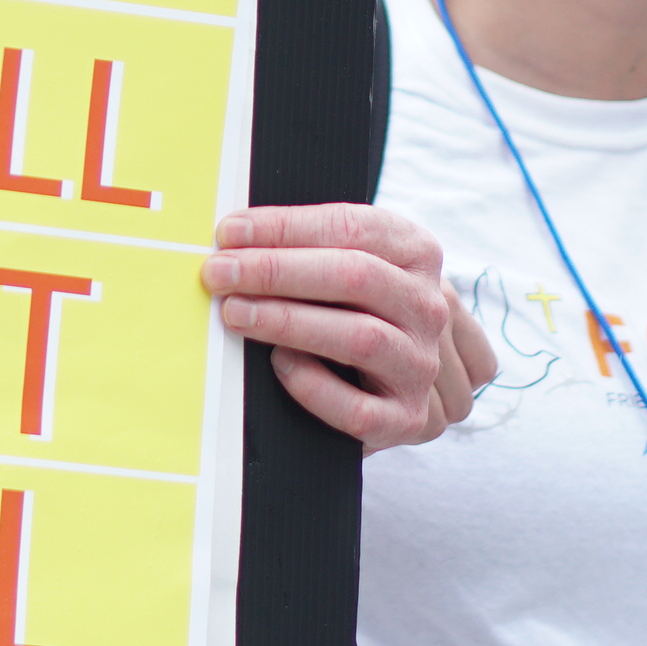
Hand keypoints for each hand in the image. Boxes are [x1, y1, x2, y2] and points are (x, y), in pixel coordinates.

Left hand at [201, 204, 495, 452]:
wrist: (397, 377)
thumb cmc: (353, 307)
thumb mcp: (347, 262)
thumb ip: (306, 245)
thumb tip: (233, 236)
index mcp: (416, 252)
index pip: (350, 227)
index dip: (285, 227)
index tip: (230, 232)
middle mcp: (426, 306)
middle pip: (354, 276)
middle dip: (276, 271)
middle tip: (220, 273)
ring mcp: (420, 364)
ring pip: (360, 337)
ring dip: (288, 321)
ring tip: (236, 313)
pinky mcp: (407, 418)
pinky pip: (360, 408)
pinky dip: (314, 386)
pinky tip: (280, 365)